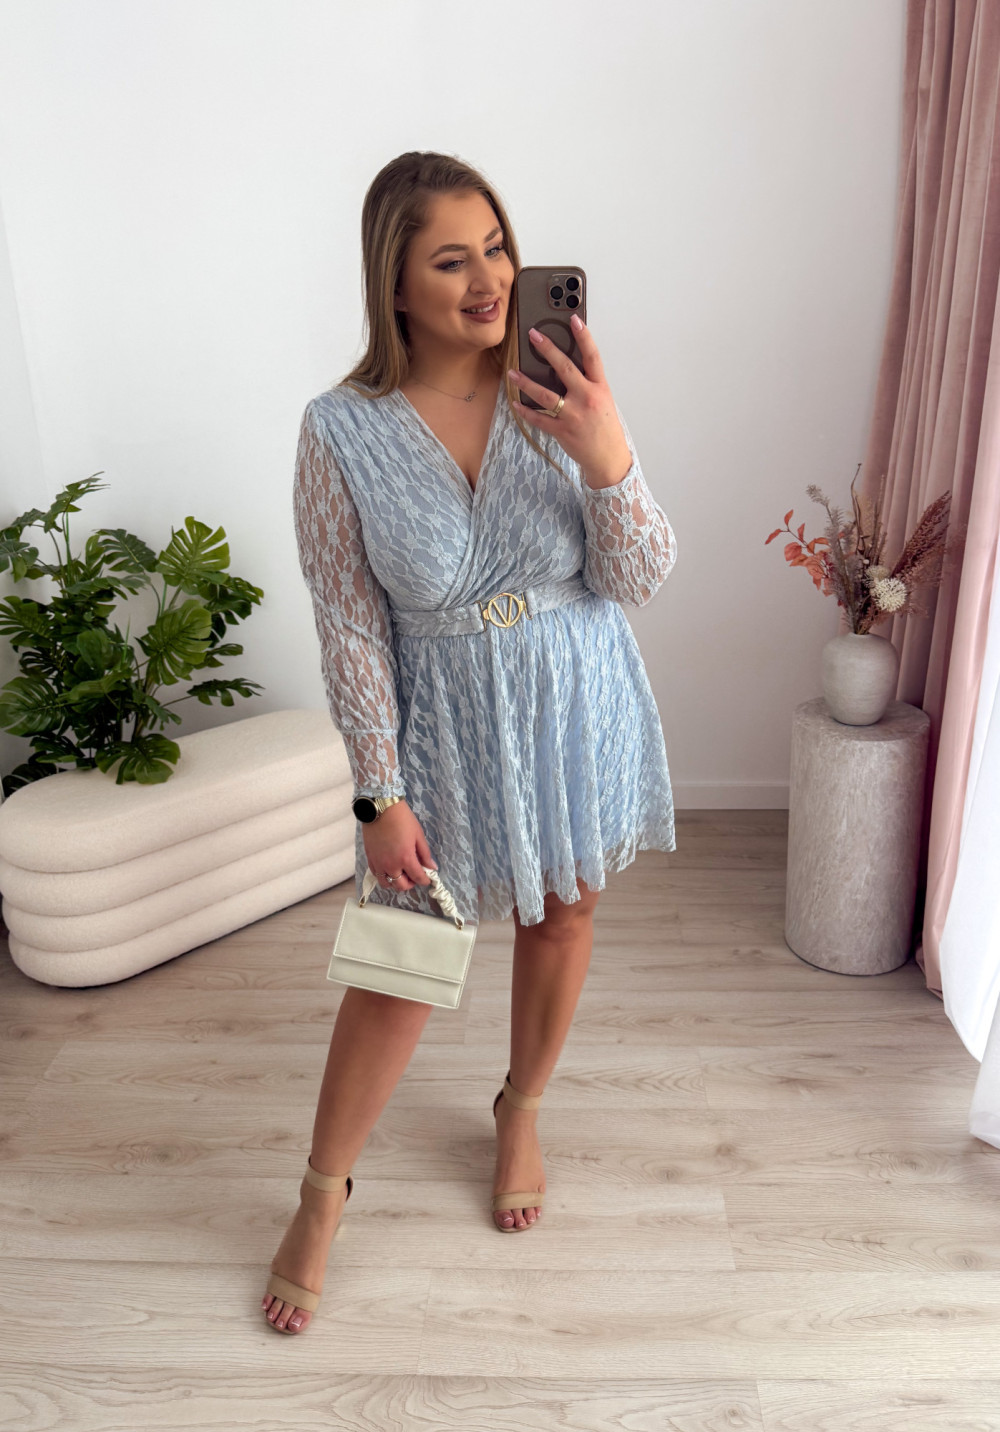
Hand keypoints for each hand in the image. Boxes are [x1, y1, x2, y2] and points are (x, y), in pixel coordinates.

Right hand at [362, 800, 437, 891]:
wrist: (380, 809)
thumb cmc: (402, 819)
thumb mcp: (418, 835)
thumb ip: (425, 854)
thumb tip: (432, 867)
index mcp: (405, 858)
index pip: (417, 877)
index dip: (425, 880)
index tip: (428, 878)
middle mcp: (391, 865)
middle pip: (401, 886)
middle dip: (411, 884)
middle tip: (415, 876)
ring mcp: (379, 863)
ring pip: (387, 884)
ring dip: (396, 883)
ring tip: (401, 874)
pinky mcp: (370, 859)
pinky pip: (377, 875)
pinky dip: (384, 876)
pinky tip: (390, 869)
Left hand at [508, 315, 632, 488]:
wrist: (608, 458)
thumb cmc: (605, 428)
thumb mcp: (603, 401)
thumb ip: (587, 384)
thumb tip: (564, 368)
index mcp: (600, 388)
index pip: (592, 357)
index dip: (584, 337)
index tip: (573, 320)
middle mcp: (587, 399)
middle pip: (565, 369)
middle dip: (548, 350)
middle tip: (533, 336)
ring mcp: (574, 415)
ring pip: (546, 395)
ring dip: (526, 383)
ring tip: (513, 373)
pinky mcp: (562, 431)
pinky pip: (539, 419)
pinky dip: (526, 412)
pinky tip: (516, 403)